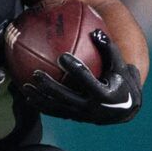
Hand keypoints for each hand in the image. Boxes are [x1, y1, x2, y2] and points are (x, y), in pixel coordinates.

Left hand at [19, 30, 141, 124]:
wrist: (126, 110)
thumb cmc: (123, 80)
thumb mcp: (120, 65)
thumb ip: (108, 48)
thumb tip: (95, 31)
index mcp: (104, 94)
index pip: (86, 80)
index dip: (74, 68)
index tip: (61, 56)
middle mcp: (92, 108)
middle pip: (66, 97)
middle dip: (49, 86)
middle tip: (36, 73)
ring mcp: (82, 116)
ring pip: (57, 108)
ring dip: (40, 98)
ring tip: (25, 87)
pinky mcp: (76, 119)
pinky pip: (56, 113)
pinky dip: (42, 106)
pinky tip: (29, 97)